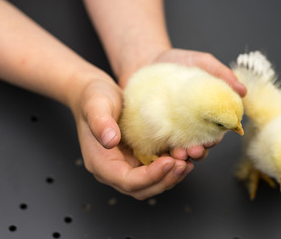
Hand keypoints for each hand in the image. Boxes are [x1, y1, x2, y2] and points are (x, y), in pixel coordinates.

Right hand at [70, 76, 192, 199]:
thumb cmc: (94, 98)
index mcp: (100, 162)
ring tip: (187, 163)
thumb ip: (100, 122)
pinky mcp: (137, 159)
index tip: (169, 162)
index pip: (126, 181)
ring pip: (150, 184)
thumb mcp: (95, 105)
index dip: (150, 176)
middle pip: (141, 189)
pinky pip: (155, 172)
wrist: (96, 92)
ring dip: (170, 177)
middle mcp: (113, 169)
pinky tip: (183, 158)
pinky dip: (170, 169)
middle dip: (164, 180)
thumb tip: (110, 141)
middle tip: (183, 165)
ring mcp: (126, 165)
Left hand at [152, 48, 246, 160]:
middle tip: (194, 151)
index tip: (211, 141)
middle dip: (199, 151)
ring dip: (182, 155)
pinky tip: (163, 154)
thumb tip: (243, 91)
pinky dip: (164, 152)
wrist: (148, 59)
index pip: (215, 132)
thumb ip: (222, 74)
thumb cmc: (179, 61)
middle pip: (199, 145)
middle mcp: (191, 125)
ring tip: (178, 154)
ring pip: (181, 149)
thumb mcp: (202, 63)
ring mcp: (173, 129)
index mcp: (207, 113)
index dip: (214, 139)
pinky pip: (161, 145)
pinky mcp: (156, 130)